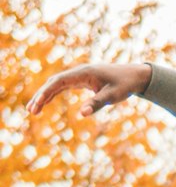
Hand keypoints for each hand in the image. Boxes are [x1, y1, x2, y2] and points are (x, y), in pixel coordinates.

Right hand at [27, 61, 151, 117]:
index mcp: (83, 73)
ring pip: (56, 85)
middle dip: (41, 96)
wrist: (134, 76)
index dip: (46, 93)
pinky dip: (53, 94)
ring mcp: (79, 76)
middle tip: (31, 111)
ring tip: (33, 110)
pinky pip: (63, 87)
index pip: (59, 81)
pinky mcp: (82, 81)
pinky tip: (45, 103)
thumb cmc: (124, 85)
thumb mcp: (112, 96)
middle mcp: (78, 72)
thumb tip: (82, 114)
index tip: (37, 105)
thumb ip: (97, 103)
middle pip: (54, 82)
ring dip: (44, 96)